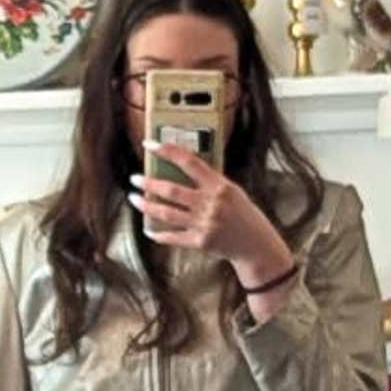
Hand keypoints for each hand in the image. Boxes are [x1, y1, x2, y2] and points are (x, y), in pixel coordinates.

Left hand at [134, 140, 292, 285]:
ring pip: (166, 213)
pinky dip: (159, 234)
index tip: (149, 144)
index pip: (189, 162)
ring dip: (146, 205)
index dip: (167, 151)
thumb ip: (210, 181)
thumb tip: (180, 169)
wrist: (256, 245)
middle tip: (135, 178)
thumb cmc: (243, 215)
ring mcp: (205, 224)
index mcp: (220, 186)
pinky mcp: (200, 242)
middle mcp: (211, 204)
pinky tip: (149, 230)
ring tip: (134, 198)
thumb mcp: (232, 191)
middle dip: (148, 183)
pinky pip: (173, 237)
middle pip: (171, 190)